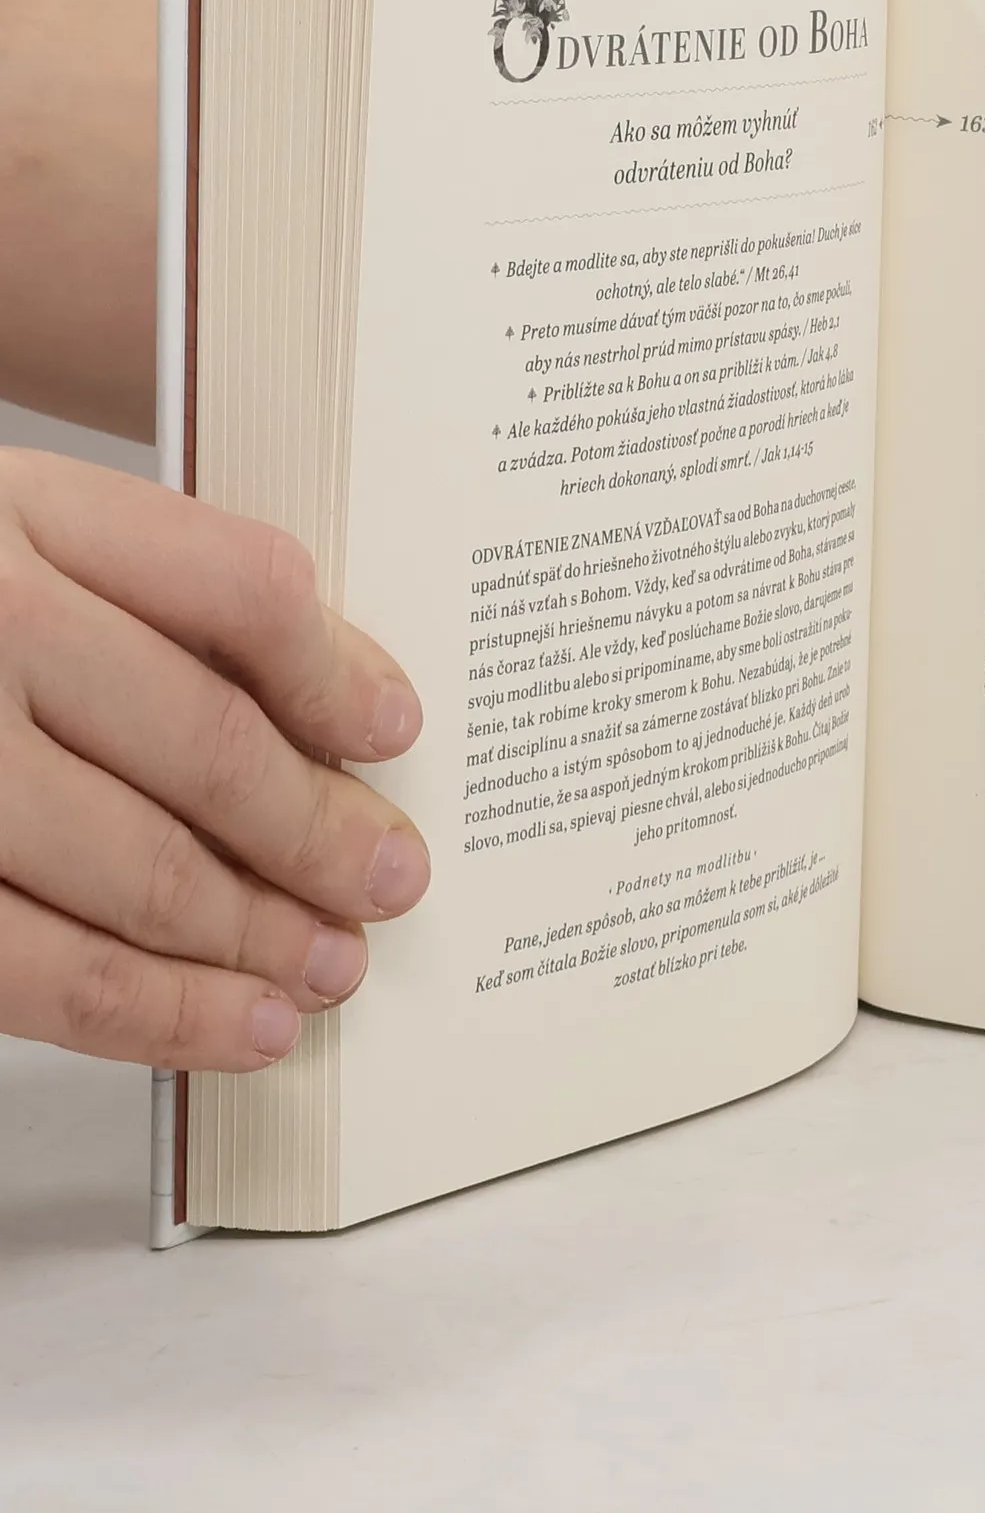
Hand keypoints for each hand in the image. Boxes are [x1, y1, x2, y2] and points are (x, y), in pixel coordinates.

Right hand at [0, 450, 427, 1070]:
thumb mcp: (12, 539)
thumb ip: (152, 598)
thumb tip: (337, 711)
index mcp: (23, 513)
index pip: (240, 589)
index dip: (336, 673)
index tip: (392, 730)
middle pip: (206, 742)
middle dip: (319, 832)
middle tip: (391, 881)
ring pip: (138, 869)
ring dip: (257, 936)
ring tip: (330, 967)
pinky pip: (38, 966)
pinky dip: (157, 1012)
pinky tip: (235, 1024)